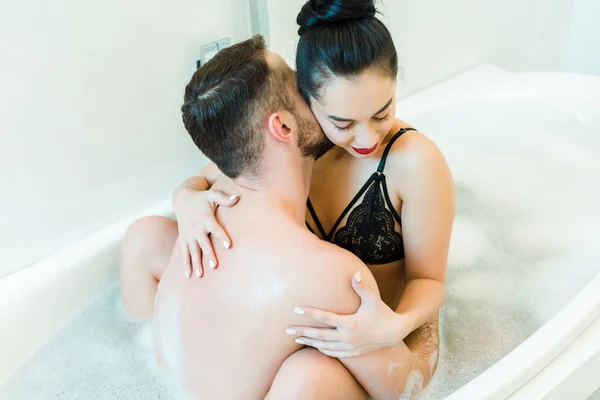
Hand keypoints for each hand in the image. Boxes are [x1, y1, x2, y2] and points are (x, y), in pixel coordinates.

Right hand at [173, 186, 238, 277]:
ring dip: (196, 263)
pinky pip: (184, 253)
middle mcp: (197, 228)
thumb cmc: (201, 198)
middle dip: (208, 254)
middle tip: (214, 265)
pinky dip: (185, 263)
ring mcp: (189, 235)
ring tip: (200, 275)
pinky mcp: (184, 239)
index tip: (229, 245)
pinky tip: (188, 275)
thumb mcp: (212, 195)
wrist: (181, 199)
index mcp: (206, 219)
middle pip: (203, 243)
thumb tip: (237, 197)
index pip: (216, 229)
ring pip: (193, 251)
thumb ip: (224, 198)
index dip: (222, 236)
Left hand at [287, 272, 403, 357]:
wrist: (395, 332)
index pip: (325, 318)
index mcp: (350, 323)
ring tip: (297, 338)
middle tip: (287, 330)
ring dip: (310, 342)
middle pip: (320, 335)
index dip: (309, 313)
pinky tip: (314, 346)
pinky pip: (334, 353)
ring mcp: (350, 347)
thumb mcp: (373, 299)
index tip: (296, 309)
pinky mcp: (353, 353)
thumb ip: (361, 287)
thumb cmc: (382, 312)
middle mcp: (348, 337)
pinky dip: (322, 350)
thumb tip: (355, 273)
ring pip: (325, 346)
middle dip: (303, 332)